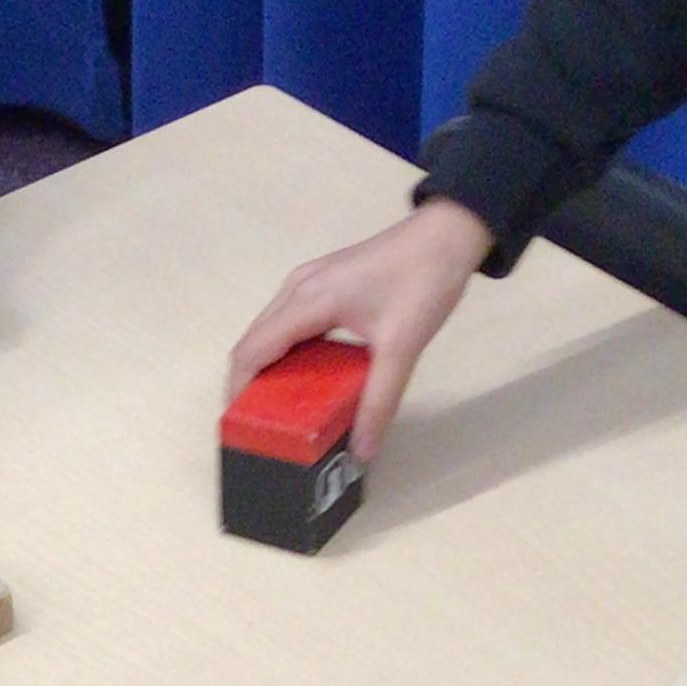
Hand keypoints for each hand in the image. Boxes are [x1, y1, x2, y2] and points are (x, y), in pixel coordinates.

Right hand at [228, 199, 492, 460]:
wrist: (448, 232)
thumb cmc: (423, 282)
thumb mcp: (403, 347)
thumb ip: (379, 401)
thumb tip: (362, 452)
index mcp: (307, 302)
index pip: (251, 352)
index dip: (238, 392)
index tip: (241, 428)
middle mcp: (295, 289)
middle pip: (251, 342)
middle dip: (248, 385)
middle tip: (262, 426)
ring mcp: (304, 281)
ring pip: (266, 331)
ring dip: (265, 368)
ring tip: (279, 406)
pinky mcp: (318, 281)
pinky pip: (284, 322)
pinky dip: (282, 352)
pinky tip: (303, 375)